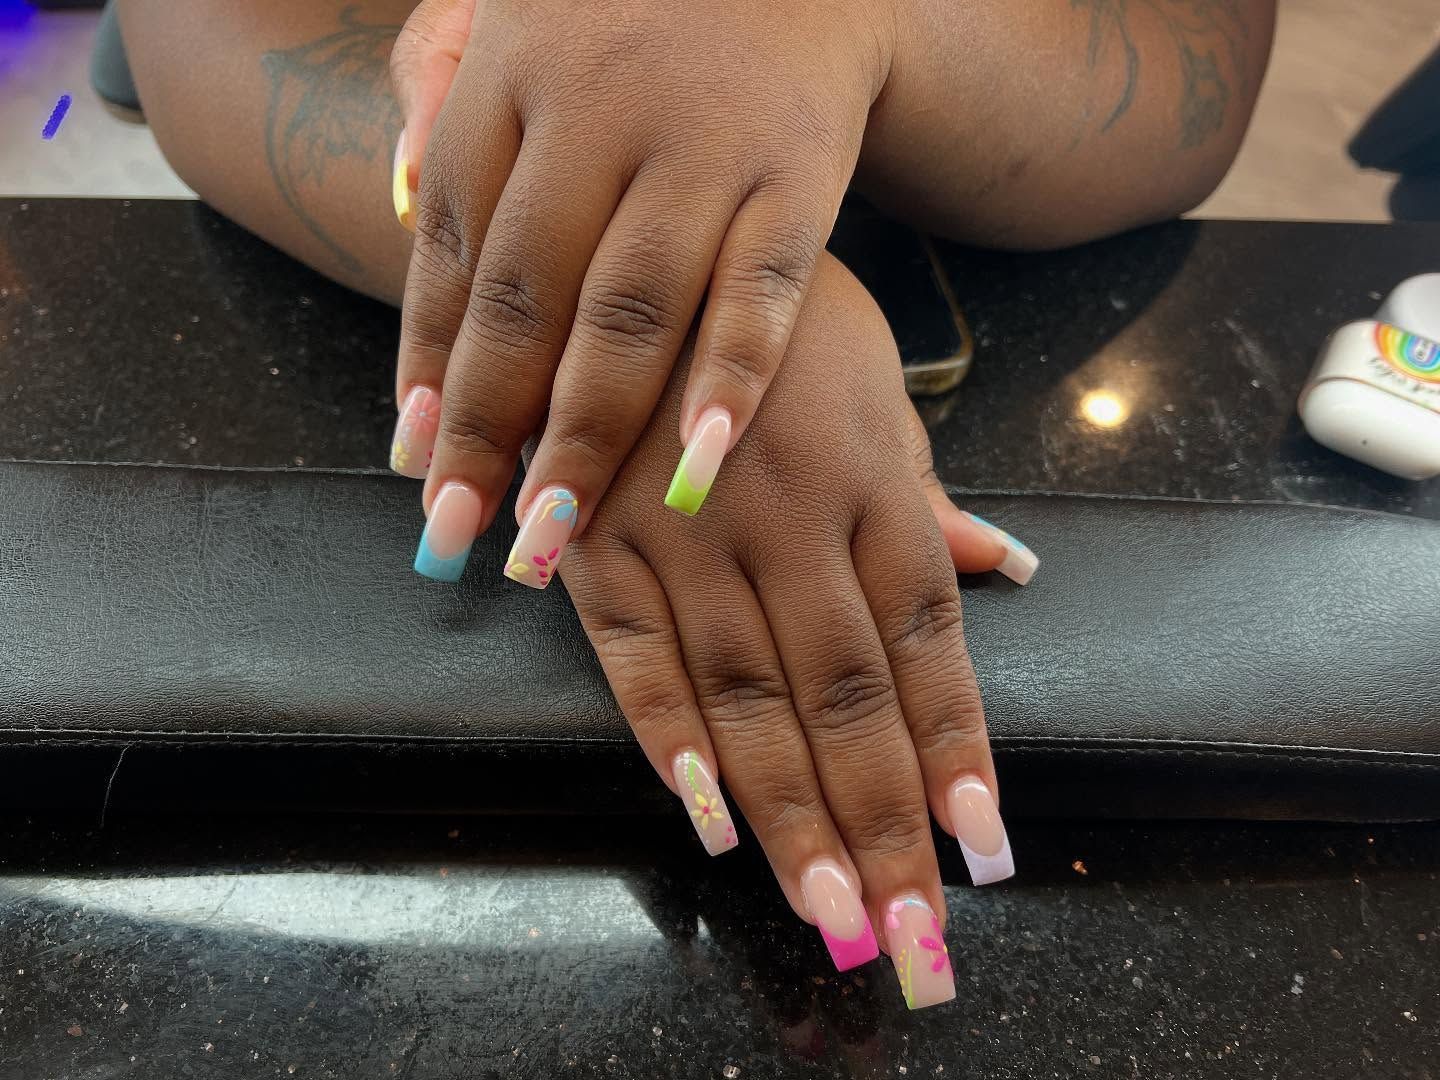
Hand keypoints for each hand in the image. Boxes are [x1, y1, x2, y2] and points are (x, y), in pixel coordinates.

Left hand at [387, 0, 894, 584]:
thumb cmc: (627, 7)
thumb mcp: (511, 15)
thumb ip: (438, 90)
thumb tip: (388, 199)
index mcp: (511, 84)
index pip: (451, 253)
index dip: (428, 369)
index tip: (414, 466)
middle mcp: (597, 119)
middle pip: (527, 301)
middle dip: (486, 429)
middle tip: (458, 534)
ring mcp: (702, 151)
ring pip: (631, 313)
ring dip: (586, 435)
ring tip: (550, 535)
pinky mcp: (798, 174)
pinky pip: (762, 289)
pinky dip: (733, 377)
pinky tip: (699, 463)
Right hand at [558, 254, 1037, 1009]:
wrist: (638, 235)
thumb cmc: (779, 318)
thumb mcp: (874, 383)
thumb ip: (925, 491)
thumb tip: (1001, 570)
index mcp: (867, 481)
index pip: (925, 641)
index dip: (954, 746)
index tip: (981, 846)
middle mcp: (785, 519)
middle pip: (845, 694)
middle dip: (882, 821)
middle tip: (911, 932)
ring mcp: (683, 533)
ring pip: (748, 696)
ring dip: (792, 813)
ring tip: (829, 912)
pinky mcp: (596, 541)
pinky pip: (633, 654)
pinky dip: (669, 738)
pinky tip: (705, 819)